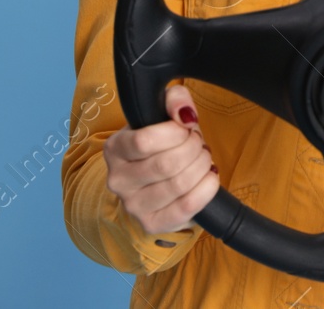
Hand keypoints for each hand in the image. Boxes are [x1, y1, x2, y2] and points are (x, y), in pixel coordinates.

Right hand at [103, 84, 219, 235]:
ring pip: (179, 184)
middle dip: (193, 148)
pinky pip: (188, 206)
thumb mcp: (162, 112)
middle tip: (198, 143)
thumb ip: (174, 99)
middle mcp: (118, 180)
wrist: (154, 179)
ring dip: (202, 166)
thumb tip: (185, 114)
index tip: (186, 128)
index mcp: (115, 149)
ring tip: (203, 158)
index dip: (175, 132)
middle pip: (166, 164)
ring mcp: (134, 206)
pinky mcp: (153, 223)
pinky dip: (207, 188)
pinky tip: (209, 177)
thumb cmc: (161, 142)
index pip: (144, 141)